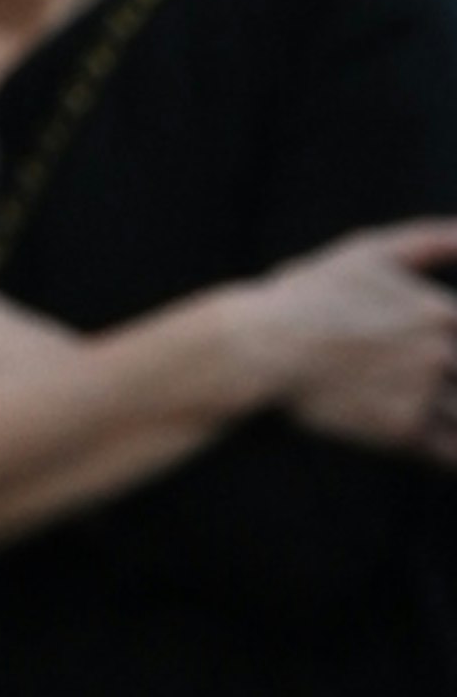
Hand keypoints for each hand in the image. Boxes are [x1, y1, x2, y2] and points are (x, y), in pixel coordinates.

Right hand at [247, 223, 456, 454]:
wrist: (260, 351)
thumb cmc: (309, 295)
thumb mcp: (370, 251)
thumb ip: (431, 240)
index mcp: (442, 312)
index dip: (455, 355)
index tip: (444, 361)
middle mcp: (442, 354)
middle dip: (454, 381)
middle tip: (427, 379)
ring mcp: (424, 395)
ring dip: (454, 417)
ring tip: (432, 410)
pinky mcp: (402, 433)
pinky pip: (450, 455)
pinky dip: (450, 456)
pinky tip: (437, 452)